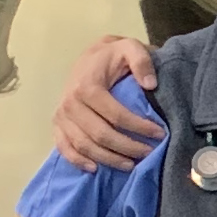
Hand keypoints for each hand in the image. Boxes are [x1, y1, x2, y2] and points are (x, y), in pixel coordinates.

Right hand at [52, 35, 161, 170]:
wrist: (90, 58)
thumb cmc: (113, 56)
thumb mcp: (130, 48)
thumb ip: (142, 61)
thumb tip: (150, 84)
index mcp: (87, 86)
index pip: (115, 114)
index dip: (139, 127)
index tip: (159, 134)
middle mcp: (70, 103)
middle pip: (100, 134)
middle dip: (127, 147)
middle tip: (148, 153)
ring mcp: (61, 116)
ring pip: (84, 146)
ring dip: (108, 159)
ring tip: (131, 165)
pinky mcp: (57, 125)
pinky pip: (64, 148)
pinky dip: (78, 161)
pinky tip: (96, 169)